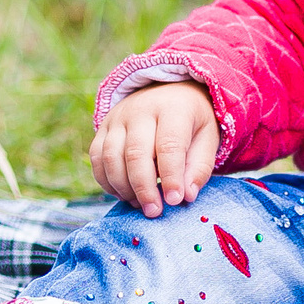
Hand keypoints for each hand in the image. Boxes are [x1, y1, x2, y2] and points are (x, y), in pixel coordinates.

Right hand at [90, 80, 218, 216]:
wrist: (167, 92)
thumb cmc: (191, 121)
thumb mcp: (207, 138)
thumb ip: (199, 167)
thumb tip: (185, 196)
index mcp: (173, 108)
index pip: (169, 145)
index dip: (171, 176)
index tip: (175, 201)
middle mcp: (141, 109)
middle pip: (136, 153)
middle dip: (144, 188)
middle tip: (154, 211)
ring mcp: (118, 118)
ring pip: (112, 157)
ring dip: (124, 188)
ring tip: (140, 204)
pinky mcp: (103, 128)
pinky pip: (97, 158)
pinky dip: (107, 182)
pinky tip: (125, 194)